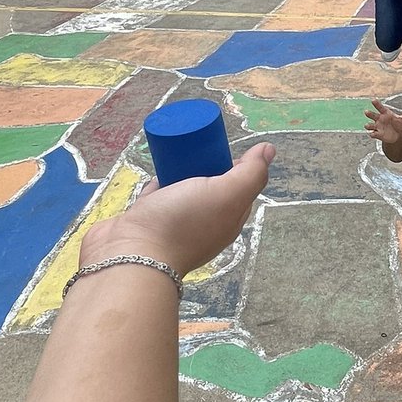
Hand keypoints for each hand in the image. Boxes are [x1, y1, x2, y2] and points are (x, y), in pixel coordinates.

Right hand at [79, 142, 275, 275]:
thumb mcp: (226, 194)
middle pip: (213, 186)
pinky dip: (159, 182)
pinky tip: (157, 167)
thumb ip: (251, 174)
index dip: (235, 164)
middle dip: (207, 164)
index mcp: (229, 219)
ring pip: (185, 190)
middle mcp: (206, 224)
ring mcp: (177, 225)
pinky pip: (159, 196)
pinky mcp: (150, 222)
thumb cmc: (183, 222)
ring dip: (182, 171)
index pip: (241, 186)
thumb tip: (269, 150)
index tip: (219, 147)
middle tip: (196, 146)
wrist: (132, 254)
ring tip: (177, 151)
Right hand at [364, 99, 401, 144]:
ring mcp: (377, 126)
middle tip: (366, 112)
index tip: (373, 100)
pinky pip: (373, 134)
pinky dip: (372, 134)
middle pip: (372, 115)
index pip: (380, 107)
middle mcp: (379, 119)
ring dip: (368, 125)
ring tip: (367, 126)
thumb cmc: (399, 125)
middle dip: (369, 113)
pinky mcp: (377, 134)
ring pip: (370, 125)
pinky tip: (373, 134)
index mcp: (385, 113)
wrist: (397, 135)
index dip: (377, 104)